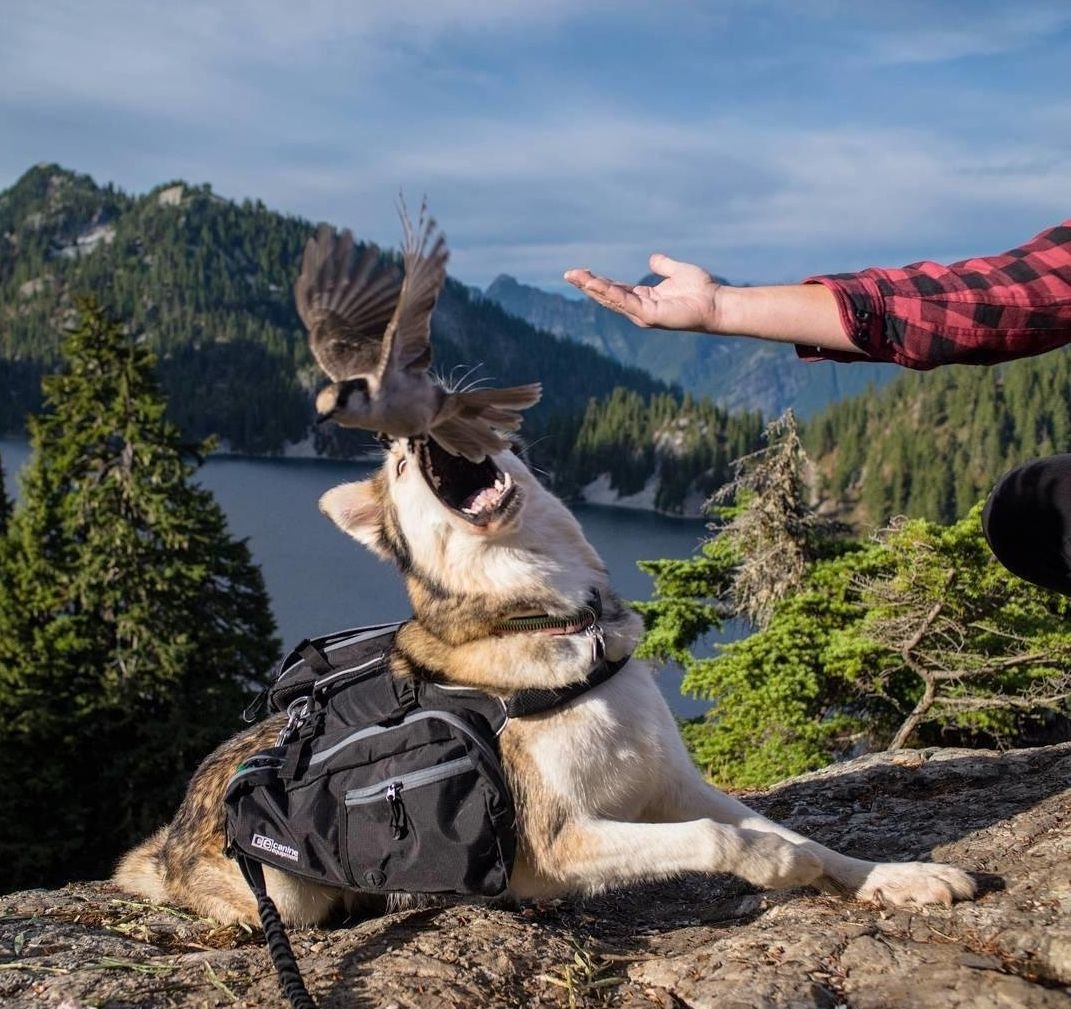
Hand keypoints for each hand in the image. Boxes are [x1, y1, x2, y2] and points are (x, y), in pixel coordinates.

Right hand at [564, 254, 721, 331]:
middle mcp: (640, 309)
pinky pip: (625, 302)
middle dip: (587, 285)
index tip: (581, 271)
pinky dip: (610, 293)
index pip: (615, 290)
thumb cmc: (701, 291)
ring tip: (575, 277)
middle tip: (568, 274)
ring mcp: (643, 314)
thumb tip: (653, 258)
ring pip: (611, 299)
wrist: (716, 303)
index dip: (598, 281)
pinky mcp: (649, 315)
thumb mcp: (677, 272)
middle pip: (607, 296)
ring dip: (592, 288)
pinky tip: (596, 284)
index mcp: (644, 299)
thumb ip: (664, 265)